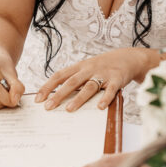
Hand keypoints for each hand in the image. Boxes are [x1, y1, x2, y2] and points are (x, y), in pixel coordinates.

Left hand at [36, 48, 157, 111]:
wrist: (127, 57)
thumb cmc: (102, 67)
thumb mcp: (86, 68)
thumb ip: (73, 79)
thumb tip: (54, 96)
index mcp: (79, 67)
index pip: (60, 76)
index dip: (48, 86)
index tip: (38, 99)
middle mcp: (89, 69)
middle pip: (72, 82)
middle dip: (59, 94)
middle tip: (48, 107)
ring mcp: (103, 74)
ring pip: (89, 86)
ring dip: (79, 98)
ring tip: (69, 109)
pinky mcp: (116, 80)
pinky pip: (111, 90)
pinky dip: (105, 98)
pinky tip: (99, 107)